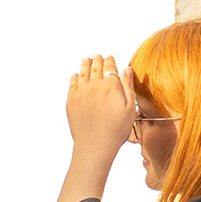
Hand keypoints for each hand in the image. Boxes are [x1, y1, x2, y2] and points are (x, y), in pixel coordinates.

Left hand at [61, 53, 132, 199]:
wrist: (94, 145)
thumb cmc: (116, 129)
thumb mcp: (129, 107)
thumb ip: (127, 86)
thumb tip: (126, 68)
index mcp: (111, 86)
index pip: (110, 67)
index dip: (110, 61)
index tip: (110, 57)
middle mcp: (94, 86)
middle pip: (96, 68)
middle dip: (97, 60)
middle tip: (97, 56)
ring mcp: (81, 93)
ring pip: (83, 73)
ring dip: (85, 65)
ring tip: (86, 59)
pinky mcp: (71, 101)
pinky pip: (72, 84)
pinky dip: (75, 77)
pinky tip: (76, 75)